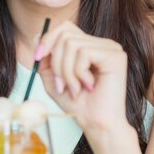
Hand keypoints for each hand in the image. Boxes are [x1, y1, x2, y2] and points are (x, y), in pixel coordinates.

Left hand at [36, 21, 133, 139]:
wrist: (96, 124)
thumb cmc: (79, 105)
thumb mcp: (54, 80)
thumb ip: (46, 59)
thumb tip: (38, 36)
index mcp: (91, 46)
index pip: (65, 28)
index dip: (48, 40)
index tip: (38, 59)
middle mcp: (103, 44)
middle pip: (65, 34)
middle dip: (56, 62)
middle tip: (61, 84)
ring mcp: (111, 48)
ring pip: (72, 44)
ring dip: (66, 71)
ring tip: (74, 88)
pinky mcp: (115, 56)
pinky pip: (84, 53)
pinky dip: (78, 72)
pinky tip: (88, 86)